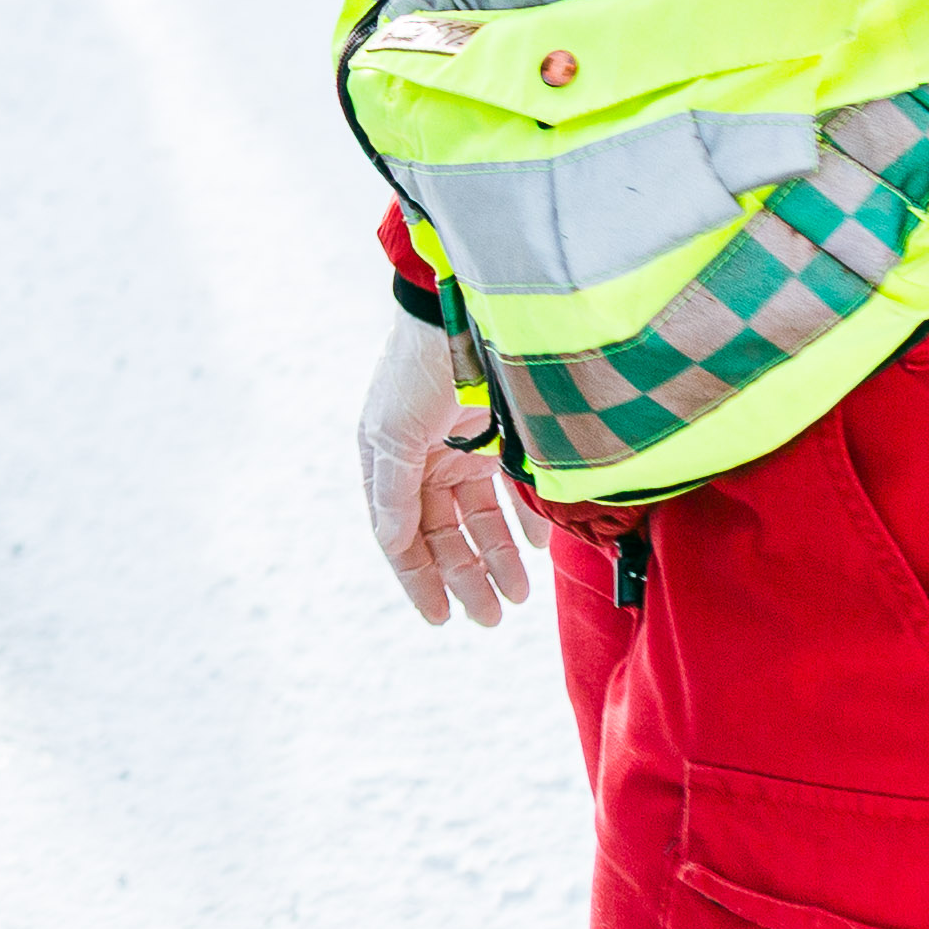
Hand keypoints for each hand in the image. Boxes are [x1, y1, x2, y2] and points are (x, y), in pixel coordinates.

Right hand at [358, 315, 531, 628]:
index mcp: (390, 463)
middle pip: (446, 536)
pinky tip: (538, 547)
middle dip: (468, 578)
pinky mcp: (501, 437)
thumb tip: (392, 544)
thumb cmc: (417, 368)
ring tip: (518, 595)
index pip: (402, 537)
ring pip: (482, 520)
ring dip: (499, 558)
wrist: (463, 310)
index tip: (442, 619)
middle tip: (491, 618)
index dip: (420, 580)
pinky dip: (525, 520)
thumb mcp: (393, 433)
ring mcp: (464, 449)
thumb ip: (393, 493)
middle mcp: (426, 461)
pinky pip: (512, 491)